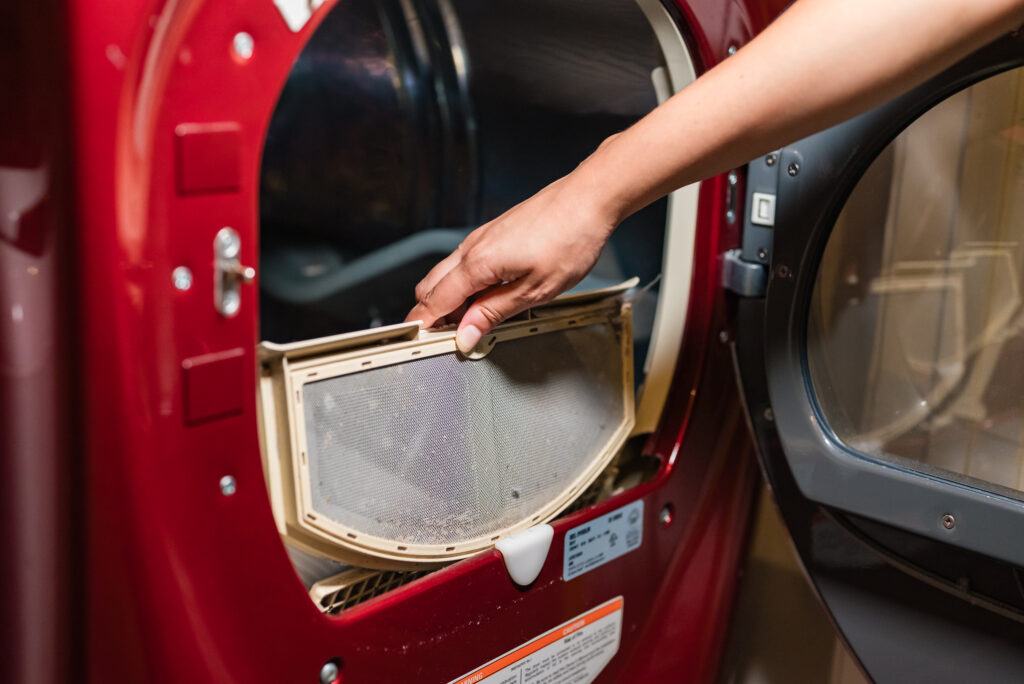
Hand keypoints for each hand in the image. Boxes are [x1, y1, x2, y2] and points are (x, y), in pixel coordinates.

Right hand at [406, 171, 618, 352]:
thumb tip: (466, 334)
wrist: (588, 200)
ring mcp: (483, 238)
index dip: (424, 324)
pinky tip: (488, 296)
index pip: (435, 300)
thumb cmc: (569, 239)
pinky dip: (466, 283)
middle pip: (432, 285)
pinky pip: (466, 262)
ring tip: (473, 321)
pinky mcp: (495, 233)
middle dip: (432, 312)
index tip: (419, 342)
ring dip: (450, 298)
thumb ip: (494, 313)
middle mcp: (473, 247)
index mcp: (477, 263)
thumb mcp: (534, 291)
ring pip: (448, 272)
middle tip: (448, 337)